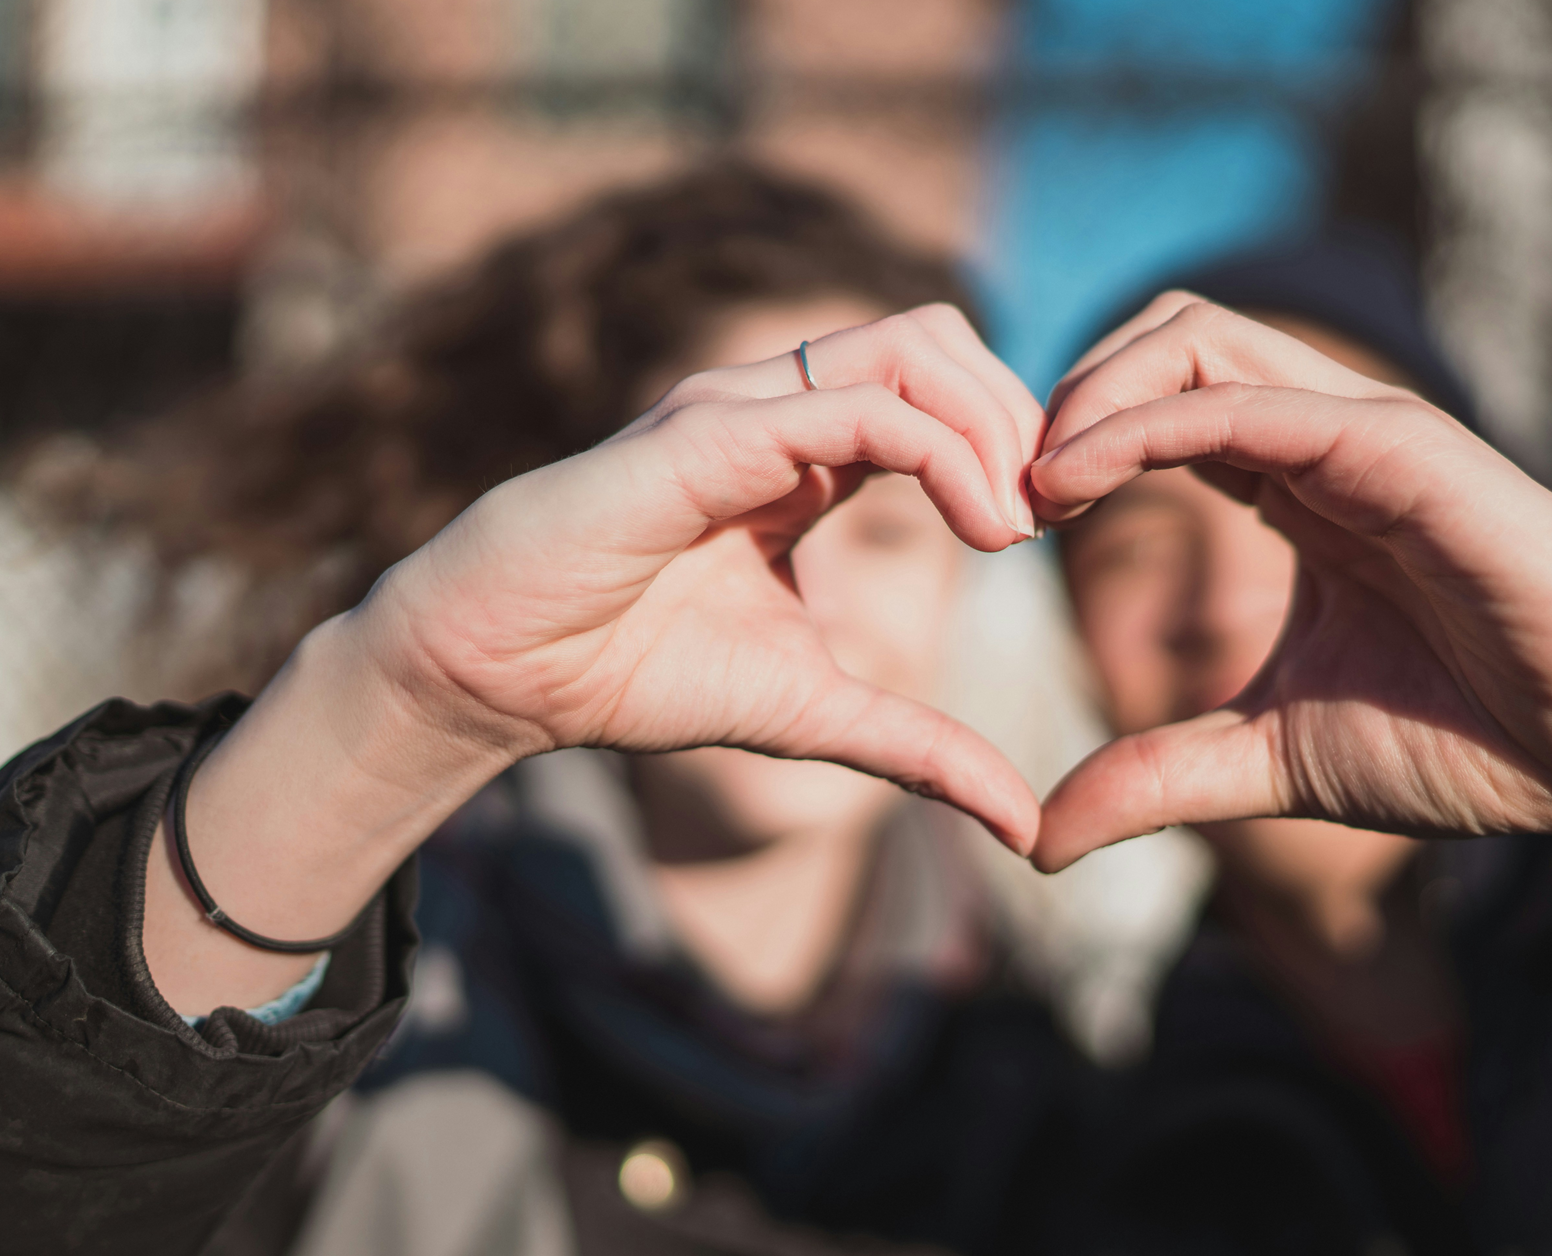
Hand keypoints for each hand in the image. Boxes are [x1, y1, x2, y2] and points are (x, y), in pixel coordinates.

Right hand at [358, 304, 1044, 841]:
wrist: (496, 676)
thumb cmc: (630, 673)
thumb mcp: (813, 715)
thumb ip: (920, 749)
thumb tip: (1025, 827)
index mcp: (805, 452)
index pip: (940, 388)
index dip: (1014, 441)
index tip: (1055, 529)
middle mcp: (777, 407)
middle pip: (941, 337)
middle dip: (1020, 415)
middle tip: (1053, 515)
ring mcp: (740, 408)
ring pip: (911, 346)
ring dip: (992, 424)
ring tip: (1016, 524)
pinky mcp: (707, 435)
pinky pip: (855, 407)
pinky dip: (943, 453)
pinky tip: (979, 530)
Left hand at [1026, 298, 1551, 872]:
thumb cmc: (1478, 739)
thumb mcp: (1277, 760)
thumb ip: (1162, 776)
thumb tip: (1039, 836)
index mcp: (1296, 489)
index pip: (1156, 405)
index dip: (1066, 443)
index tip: (998, 526)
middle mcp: (1325, 440)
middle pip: (1165, 337)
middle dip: (1063, 393)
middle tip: (999, 493)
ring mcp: (1365, 434)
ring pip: (1198, 336)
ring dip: (1090, 390)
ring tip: (1029, 484)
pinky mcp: (1403, 450)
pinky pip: (1252, 401)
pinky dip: (1149, 420)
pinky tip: (1079, 480)